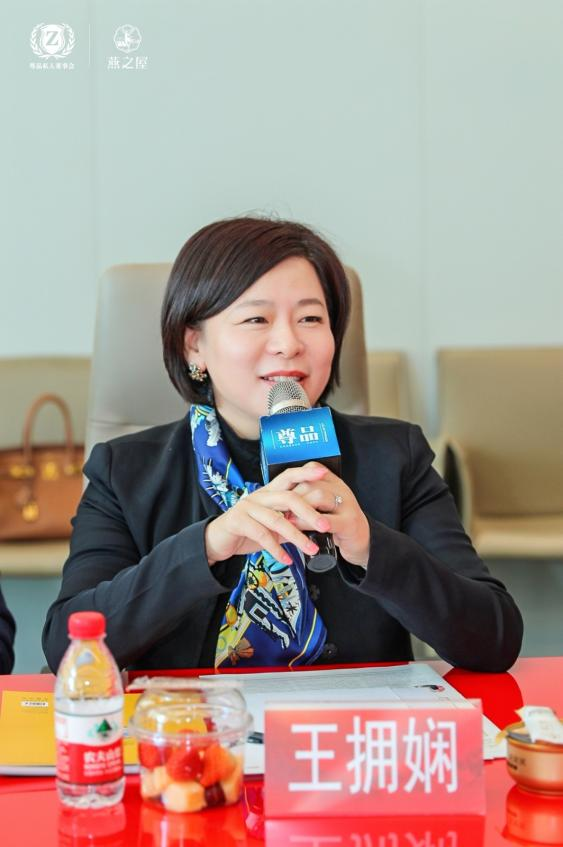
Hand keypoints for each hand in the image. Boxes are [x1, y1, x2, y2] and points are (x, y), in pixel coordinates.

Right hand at [204, 462, 333, 566]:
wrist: (218, 539)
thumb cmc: (248, 530)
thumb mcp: (272, 525)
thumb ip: (291, 523)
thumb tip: (317, 527)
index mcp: (268, 492)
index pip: (288, 476)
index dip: (305, 473)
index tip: (324, 473)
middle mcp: (259, 496)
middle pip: (288, 498)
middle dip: (309, 512)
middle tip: (326, 526)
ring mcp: (247, 507)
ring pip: (277, 519)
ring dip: (297, 536)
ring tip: (311, 549)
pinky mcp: (237, 521)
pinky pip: (261, 535)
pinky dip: (276, 549)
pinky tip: (287, 559)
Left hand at [290, 466, 370, 567]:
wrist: (362, 541)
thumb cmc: (337, 523)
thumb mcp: (324, 505)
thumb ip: (309, 496)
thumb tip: (280, 496)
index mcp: (334, 482)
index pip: (312, 468)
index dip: (294, 477)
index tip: (280, 490)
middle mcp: (342, 489)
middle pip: (312, 482)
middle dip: (292, 496)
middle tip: (278, 508)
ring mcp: (347, 505)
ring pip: (319, 497)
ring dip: (299, 508)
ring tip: (286, 519)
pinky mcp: (349, 523)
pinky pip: (326, 520)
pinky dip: (308, 524)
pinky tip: (298, 530)